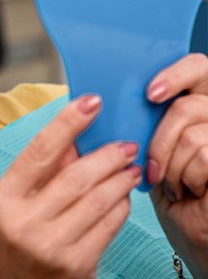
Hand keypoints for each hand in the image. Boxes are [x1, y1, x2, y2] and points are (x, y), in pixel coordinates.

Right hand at [0, 95, 140, 278]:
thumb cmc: (6, 245)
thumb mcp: (7, 204)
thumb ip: (37, 172)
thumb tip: (73, 140)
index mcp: (0, 200)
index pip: (39, 151)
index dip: (67, 122)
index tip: (90, 102)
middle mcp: (23, 223)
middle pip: (76, 176)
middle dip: (106, 155)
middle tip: (124, 144)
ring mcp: (51, 246)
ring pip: (97, 200)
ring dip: (119, 179)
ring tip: (129, 167)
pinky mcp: (76, 266)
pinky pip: (108, 226)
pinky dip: (120, 206)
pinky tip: (122, 196)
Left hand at [146, 53, 207, 276]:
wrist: (193, 231)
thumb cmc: (169, 187)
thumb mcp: (151, 144)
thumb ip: (141, 116)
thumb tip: (99, 98)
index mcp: (198, 101)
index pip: (198, 66)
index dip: (176, 74)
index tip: (150, 94)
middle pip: (190, 104)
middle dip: (162, 137)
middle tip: (152, 163)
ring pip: (193, 132)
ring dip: (172, 163)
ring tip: (171, 181)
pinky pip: (205, 154)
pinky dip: (188, 176)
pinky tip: (187, 189)